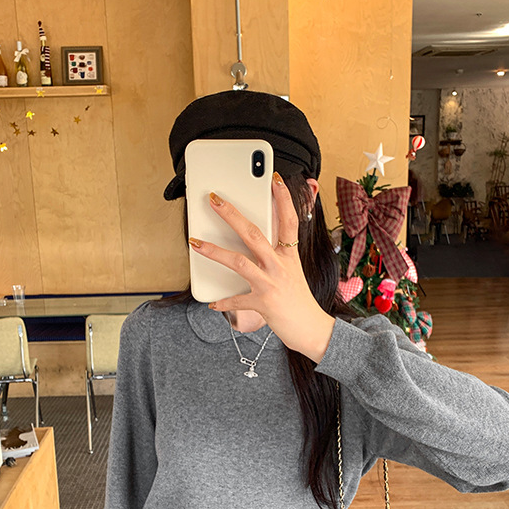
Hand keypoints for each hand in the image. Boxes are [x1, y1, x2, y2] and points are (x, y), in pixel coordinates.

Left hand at [189, 173, 335, 362]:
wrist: (312, 330)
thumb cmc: (299, 301)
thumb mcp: (293, 272)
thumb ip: (279, 255)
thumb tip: (259, 242)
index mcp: (290, 256)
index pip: (289, 221)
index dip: (283, 199)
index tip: (275, 179)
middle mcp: (280, 266)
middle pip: (254, 234)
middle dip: (232, 214)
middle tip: (214, 199)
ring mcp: (271, 284)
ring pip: (239, 262)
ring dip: (214, 251)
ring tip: (195, 243)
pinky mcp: (262, 304)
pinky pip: (237, 300)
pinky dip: (224, 301)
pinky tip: (212, 302)